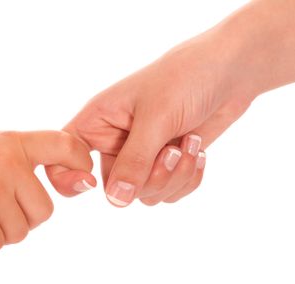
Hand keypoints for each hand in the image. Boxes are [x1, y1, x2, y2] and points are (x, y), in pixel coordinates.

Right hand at [48, 28, 253, 206]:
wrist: (230, 70)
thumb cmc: (185, 78)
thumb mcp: (156, 119)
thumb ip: (134, 161)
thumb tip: (117, 200)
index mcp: (98, 122)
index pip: (64, 156)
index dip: (68, 176)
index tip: (90, 181)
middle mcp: (115, 141)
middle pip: (116, 188)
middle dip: (150, 176)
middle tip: (171, 149)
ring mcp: (142, 154)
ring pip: (145, 194)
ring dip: (174, 176)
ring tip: (189, 144)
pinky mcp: (166, 163)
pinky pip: (169, 192)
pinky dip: (187, 178)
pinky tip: (197, 151)